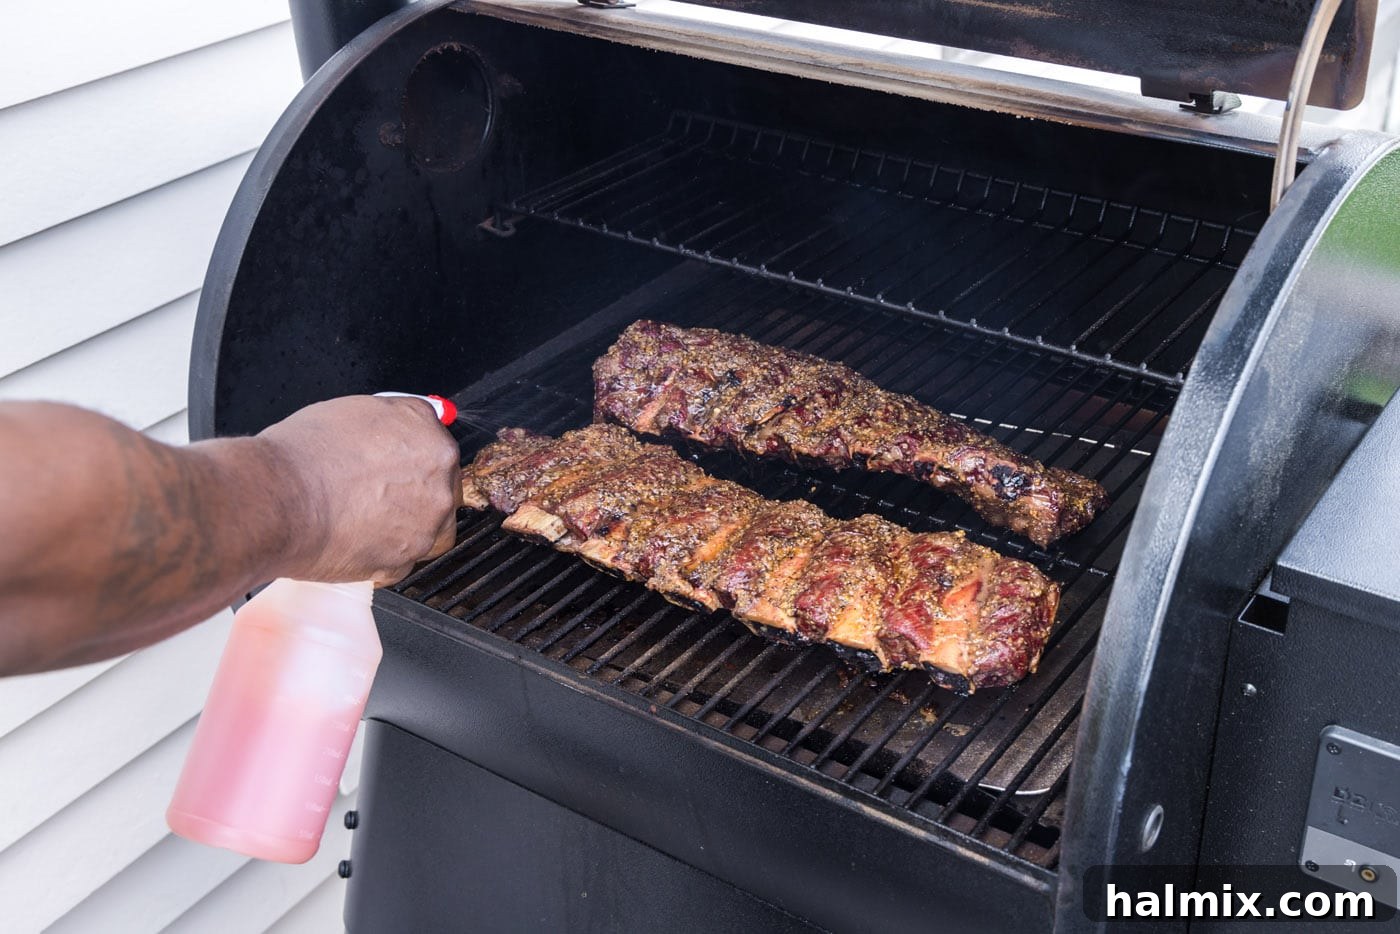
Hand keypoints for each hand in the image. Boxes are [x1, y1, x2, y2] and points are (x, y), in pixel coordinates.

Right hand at [260, 395, 461, 584]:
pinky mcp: (402, 563)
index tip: (398, 466)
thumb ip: (393, 420)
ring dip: (407, 527)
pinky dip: (382, 555)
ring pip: (430, 531)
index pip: (439, 450)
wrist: (277, 499)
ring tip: (367, 520)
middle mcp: (438, 485)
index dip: (413, 459)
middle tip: (378, 494)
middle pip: (441, 491)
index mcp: (432, 443)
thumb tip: (399, 425)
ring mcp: (424, 527)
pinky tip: (355, 541)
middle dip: (415, 493)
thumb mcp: (357, 410)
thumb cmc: (304, 455)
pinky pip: (401, 561)